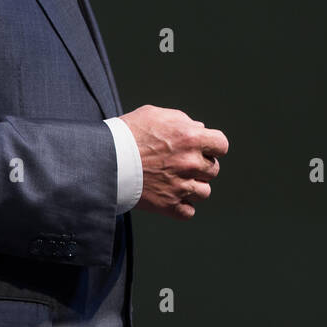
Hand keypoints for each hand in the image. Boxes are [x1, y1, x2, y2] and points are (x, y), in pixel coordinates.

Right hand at [119, 105, 228, 219]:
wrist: (105, 159)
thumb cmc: (129, 132)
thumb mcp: (156, 114)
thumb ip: (182, 121)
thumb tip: (199, 129)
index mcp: (191, 138)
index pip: (221, 145)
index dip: (213, 146)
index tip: (203, 148)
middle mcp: (191, 163)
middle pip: (213, 170)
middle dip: (200, 166)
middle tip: (181, 163)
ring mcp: (181, 186)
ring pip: (204, 192)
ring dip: (193, 187)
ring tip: (175, 181)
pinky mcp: (168, 206)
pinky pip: (189, 212)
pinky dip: (182, 206)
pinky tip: (171, 196)